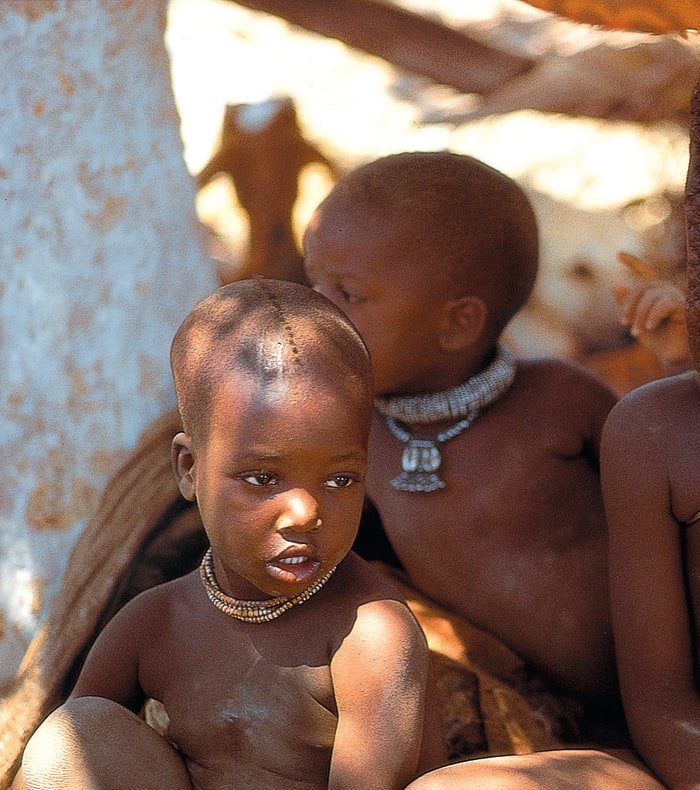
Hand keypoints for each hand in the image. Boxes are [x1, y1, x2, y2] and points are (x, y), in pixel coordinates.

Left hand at [613, 252, 688, 366]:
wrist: (671, 356)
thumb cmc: (655, 339)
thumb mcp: (635, 321)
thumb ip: (626, 304)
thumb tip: (616, 284)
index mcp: (655, 292)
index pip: (646, 271)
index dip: (633, 262)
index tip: (618, 254)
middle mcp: (667, 290)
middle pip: (642, 287)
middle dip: (629, 305)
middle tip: (624, 324)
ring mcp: (676, 297)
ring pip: (651, 297)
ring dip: (639, 316)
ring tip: (636, 333)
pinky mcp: (683, 308)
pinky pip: (663, 305)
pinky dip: (653, 316)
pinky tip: (649, 327)